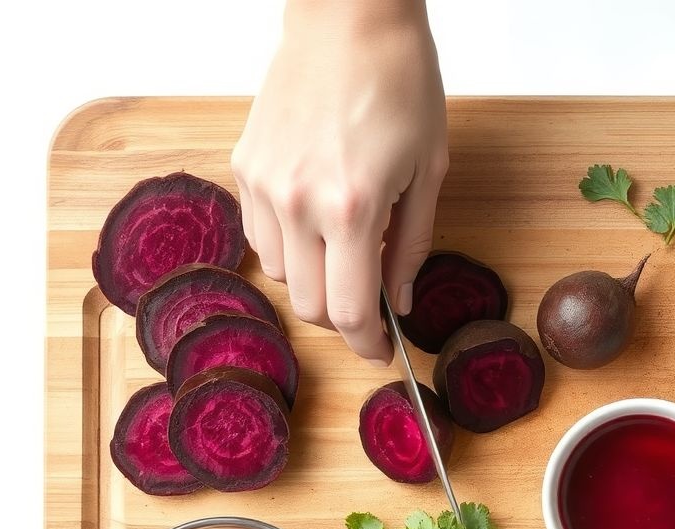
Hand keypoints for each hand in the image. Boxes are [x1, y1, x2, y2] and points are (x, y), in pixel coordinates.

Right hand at [231, 1, 446, 362]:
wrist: (349, 18)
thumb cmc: (400, 83)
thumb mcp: (429, 172)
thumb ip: (411, 246)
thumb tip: (400, 300)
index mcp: (352, 207)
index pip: (349, 311)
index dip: (368, 343)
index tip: (381, 350)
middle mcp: (298, 201)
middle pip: (310, 304)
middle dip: (343, 319)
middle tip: (370, 309)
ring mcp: (264, 183)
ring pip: (281, 275)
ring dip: (315, 281)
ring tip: (345, 252)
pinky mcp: (245, 165)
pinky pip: (260, 236)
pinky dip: (288, 248)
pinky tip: (316, 224)